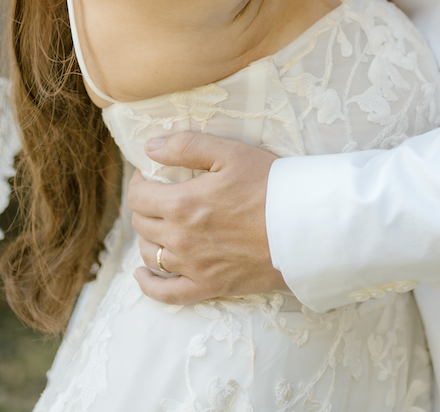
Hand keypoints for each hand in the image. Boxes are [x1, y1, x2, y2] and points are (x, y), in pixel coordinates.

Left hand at [129, 132, 285, 304]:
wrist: (301, 225)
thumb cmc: (269, 184)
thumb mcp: (229, 152)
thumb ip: (186, 146)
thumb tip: (149, 148)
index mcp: (182, 204)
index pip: (138, 196)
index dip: (140, 183)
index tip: (151, 176)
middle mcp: (180, 238)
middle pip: (142, 224)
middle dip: (146, 206)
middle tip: (161, 195)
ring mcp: (193, 266)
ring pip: (150, 255)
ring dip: (149, 237)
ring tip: (160, 224)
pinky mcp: (208, 286)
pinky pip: (167, 293)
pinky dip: (149, 285)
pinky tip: (143, 275)